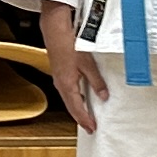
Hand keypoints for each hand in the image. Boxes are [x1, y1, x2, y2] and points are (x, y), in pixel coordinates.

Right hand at [36, 8, 108, 127]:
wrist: (54, 27)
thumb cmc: (68, 42)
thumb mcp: (87, 63)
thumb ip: (96, 81)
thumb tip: (103, 95)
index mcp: (66, 84)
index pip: (77, 108)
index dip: (85, 119)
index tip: (92, 128)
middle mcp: (60, 83)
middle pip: (71, 106)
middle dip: (80, 117)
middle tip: (90, 126)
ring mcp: (58, 77)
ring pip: (68, 98)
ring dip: (77, 107)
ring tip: (87, 114)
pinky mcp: (59, 70)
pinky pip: (67, 90)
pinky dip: (75, 97)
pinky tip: (82, 95)